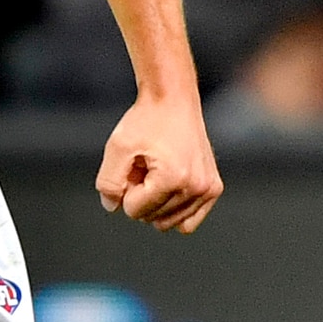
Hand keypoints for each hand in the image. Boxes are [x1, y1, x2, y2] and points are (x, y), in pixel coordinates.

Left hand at [95, 93, 223, 232]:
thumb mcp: (118, 147)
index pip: (134, 211)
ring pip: (170, 222)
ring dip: (157, 201)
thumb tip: (113, 207)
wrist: (173, 99)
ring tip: (158, 171)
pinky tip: (169, 187)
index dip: (126, 188)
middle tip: (145, 166)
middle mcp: (196, 187)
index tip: (134, 164)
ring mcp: (208, 189)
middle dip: (141, 196)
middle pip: (152, 218)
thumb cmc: (147, 119)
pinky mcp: (213, 188)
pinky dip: (175, 210)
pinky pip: (189, 221)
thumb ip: (108, 182)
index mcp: (174, 178)